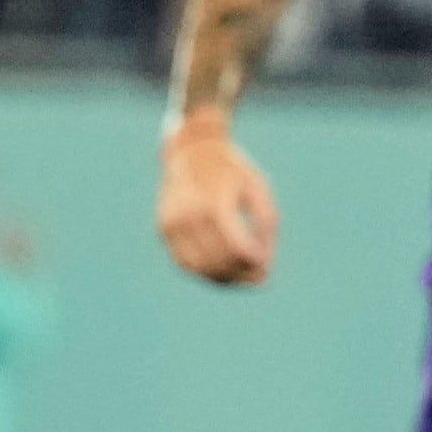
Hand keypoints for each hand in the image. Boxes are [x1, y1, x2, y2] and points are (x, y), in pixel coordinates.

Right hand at [158, 119, 279, 286]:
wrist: (193, 152)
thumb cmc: (233, 172)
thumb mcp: (259, 190)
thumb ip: (266, 226)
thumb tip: (262, 264)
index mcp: (215, 203)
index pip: (237, 249)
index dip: (256, 264)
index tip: (268, 265)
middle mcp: (189, 215)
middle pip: (219, 262)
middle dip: (243, 275)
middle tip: (261, 275)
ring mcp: (172, 224)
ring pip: (200, 268)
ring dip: (225, 279)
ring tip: (244, 276)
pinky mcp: (163, 229)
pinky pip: (184, 263)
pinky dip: (205, 272)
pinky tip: (224, 271)